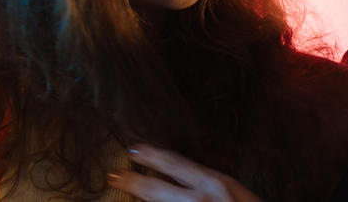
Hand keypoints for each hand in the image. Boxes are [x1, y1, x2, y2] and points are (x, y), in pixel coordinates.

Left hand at [107, 144, 262, 201]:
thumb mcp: (235, 192)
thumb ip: (210, 185)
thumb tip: (188, 180)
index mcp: (215, 184)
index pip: (176, 164)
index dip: (152, 156)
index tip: (134, 149)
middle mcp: (201, 200)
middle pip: (157, 190)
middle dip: (132, 181)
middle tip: (112, 174)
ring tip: (123, 193)